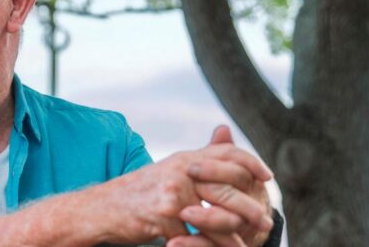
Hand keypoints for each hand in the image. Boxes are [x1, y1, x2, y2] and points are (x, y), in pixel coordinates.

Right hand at [88, 126, 272, 244]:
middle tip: (265, 220)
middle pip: (228, 186)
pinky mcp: (164, 217)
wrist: (101, 208)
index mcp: (183, 158)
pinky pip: (198, 237)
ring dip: (236, 233)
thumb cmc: (137, 193)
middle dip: (250, 207)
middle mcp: (180, 171)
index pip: (226, 152)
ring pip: (217, 215)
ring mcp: (172, 193)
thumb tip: (225, 133)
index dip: (250, 162)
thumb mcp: (168, 169)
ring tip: (248, 243)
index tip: (267, 176)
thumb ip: (198, 158)